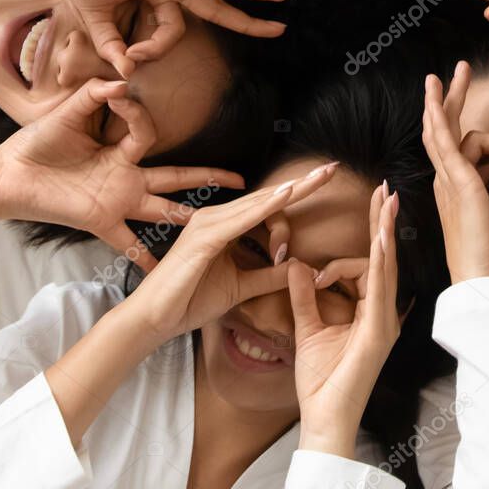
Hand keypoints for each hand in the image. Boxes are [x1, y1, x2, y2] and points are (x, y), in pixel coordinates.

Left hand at [0, 79, 242, 268]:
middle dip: (209, 177)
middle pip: (177, 177)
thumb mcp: (66, 113)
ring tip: (220, 225)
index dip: (137, 112)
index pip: (148, 132)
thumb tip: (121, 82)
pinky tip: (162, 272)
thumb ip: (94, 94)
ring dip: (191, 215)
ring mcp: (117, 201)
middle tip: (240, 179)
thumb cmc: (35, 145)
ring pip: (164, 208)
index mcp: (120, 150)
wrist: (5, 175)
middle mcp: (126, 176)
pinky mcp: (100, 220)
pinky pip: (127, 244)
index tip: (119, 94)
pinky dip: (144, 257)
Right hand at [124, 163, 338, 343]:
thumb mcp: (241, 287)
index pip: (268, 207)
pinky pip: (242, 219)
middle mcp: (218, 218)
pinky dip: (266, 207)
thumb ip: (269, 276)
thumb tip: (299, 267)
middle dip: (303, 183)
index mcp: (225, 227)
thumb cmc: (190, 300)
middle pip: (268, 197)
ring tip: (321, 177)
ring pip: (259, 204)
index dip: (298, 197)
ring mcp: (209, 224)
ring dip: (292, 191)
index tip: (326, 186)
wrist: (155, 320)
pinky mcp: (205, 238)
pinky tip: (287, 195)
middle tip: (333, 168)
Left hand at [290, 183, 402, 458]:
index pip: (368, 264)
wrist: (324, 419)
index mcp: (369, 311)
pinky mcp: (378, 331)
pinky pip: (379, 288)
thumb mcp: (307, 328)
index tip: (350, 225)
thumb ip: (304, 296)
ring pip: (386, 266)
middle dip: (382, 221)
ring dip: (385, 231)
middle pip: (384, 257)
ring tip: (386, 201)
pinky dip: (380, 260)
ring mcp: (384, 321)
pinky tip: (380, 237)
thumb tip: (296, 265)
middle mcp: (382, 313)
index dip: (364, 238)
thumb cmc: (320, 382)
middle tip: (384, 188)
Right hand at [422, 63, 488, 282]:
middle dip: (450, 99)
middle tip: (455, 72)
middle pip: (444, 130)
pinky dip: (439, 119)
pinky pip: (444, 143)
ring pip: (444, 130)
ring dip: (446, 101)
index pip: (464, 147)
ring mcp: (448, 179)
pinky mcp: (456, 181)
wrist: (481, 277)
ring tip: (452, 74)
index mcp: (457, 185)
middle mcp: (446, 178)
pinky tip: (437, 100)